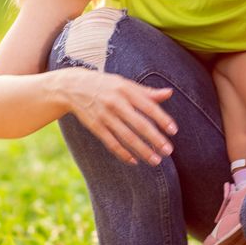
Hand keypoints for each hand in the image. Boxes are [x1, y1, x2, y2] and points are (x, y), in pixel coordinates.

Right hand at [63, 69, 178, 164]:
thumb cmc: (105, 85)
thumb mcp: (124, 84)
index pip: (147, 106)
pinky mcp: (95, 126)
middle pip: (138, 124)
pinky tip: (134, 160)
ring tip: (155, 160)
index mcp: (125, 90)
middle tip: (168, 151)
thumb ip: (146, 92)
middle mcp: (115, 103)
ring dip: (142, 150)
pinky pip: (111, 142)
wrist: (72, 87)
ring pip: (126, 136)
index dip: (161, 119)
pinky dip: (122, 153)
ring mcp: (104, 116)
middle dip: (154, 139)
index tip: (173, 131)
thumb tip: (170, 93)